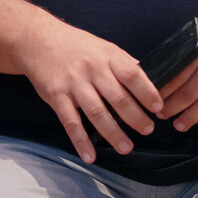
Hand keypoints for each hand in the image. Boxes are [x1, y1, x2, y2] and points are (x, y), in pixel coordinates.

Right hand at [16, 20, 161, 162]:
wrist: (38, 41)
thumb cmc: (78, 46)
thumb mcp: (105, 48)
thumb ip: (125, 64)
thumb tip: (151, 80)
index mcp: (108, 56)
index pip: (133, 75)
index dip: (147, 92)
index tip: (159, 108)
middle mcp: (92, 69)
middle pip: (117, 97)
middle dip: (135, 117)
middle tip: (148, 130)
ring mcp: (73, 84)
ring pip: (96, 112)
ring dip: (113, 132)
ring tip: (126, 147)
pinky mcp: (56, 96)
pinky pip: (70, 122)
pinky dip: (81, 141)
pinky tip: (90, 155)